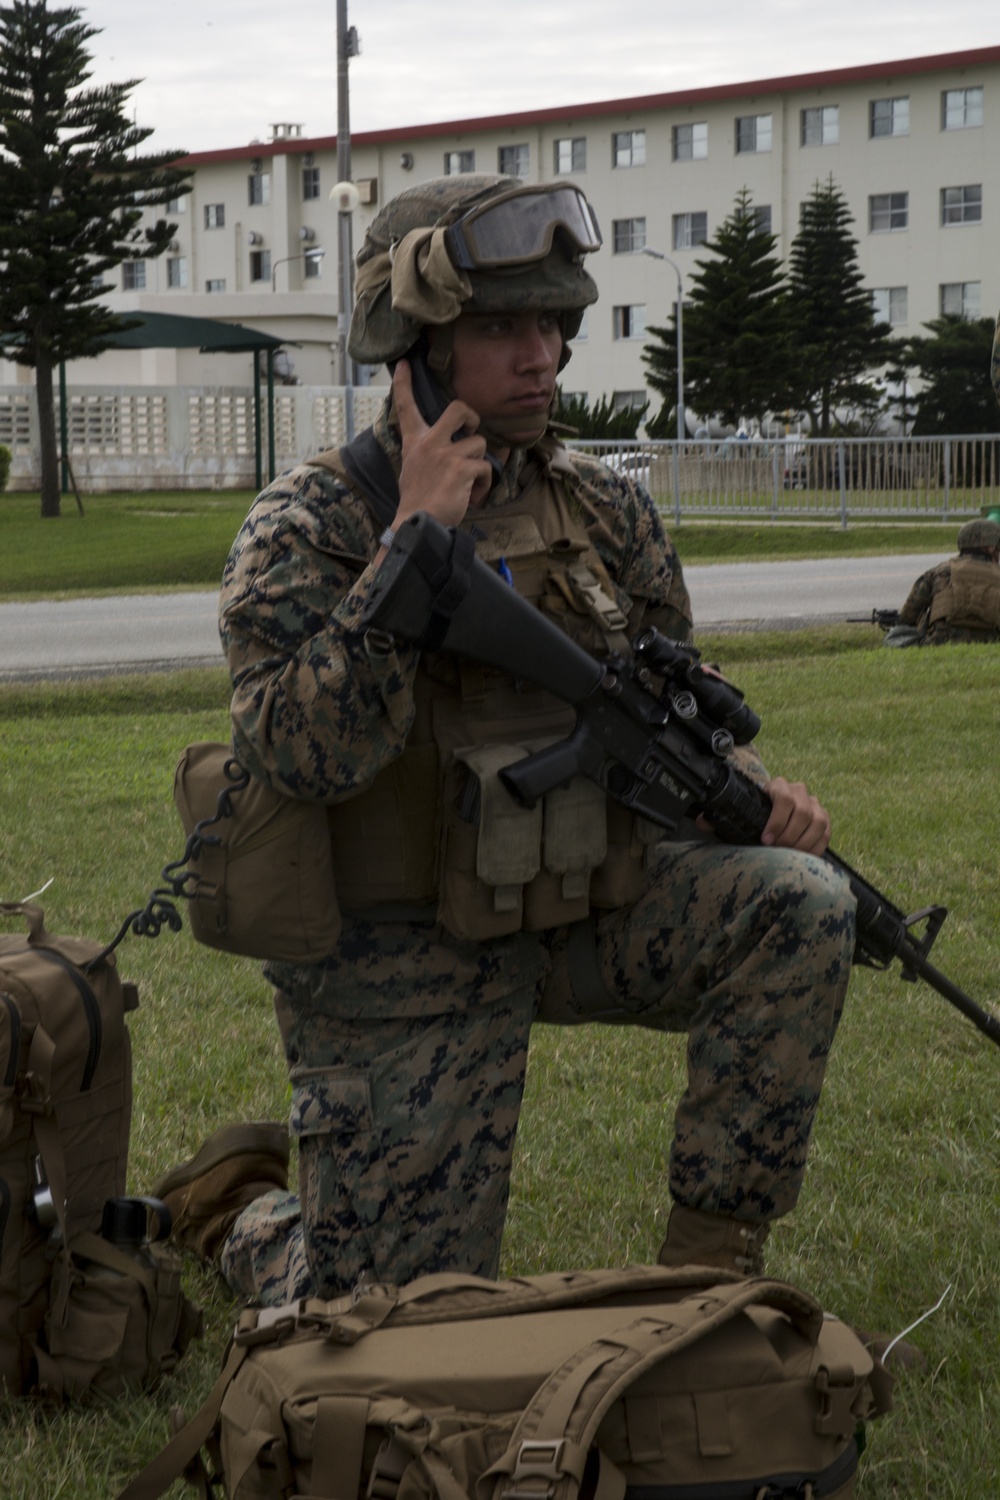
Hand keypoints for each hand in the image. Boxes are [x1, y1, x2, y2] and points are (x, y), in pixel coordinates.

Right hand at [390, 359, 493, 533]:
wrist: (419, 524)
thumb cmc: (417, 501)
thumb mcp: (412, 469)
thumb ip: (425, 452)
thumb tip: (447, 447)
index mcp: (414, 442)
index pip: (406, 407)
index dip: (404, 384)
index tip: (405, 364)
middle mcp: (429, 443)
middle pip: (458, 409)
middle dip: (472, 416)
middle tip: (471, 430)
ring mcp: (446, 455)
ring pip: (479, 444)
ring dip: (479, 463)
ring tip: (469, 482)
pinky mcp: (462, 469)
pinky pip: (485, 468)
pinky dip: (483, 484)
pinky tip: (473, 496)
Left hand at [759, 776, 830, 854]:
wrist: (770, 813)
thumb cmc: (758, 815)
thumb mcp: (753, 812)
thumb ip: (756, 820)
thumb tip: (762, 840)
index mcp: (779, 785)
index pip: (784, 800)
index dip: (777, 822)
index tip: (766, 840)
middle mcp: (799, 791)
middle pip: (803, 813)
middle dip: (789, 836)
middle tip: (778, 849)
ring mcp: (814, 803)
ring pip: (818, 822)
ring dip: (804, 843)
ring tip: (790, 855)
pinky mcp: (824, 817)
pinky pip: (826, 834)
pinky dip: (815, 848)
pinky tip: (803, 857)